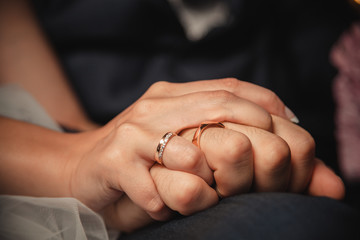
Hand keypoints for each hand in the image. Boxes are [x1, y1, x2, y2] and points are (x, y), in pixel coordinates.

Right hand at [102, 115, 343, 231]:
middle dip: (251, 133)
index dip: (264, 103)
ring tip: (208, 195)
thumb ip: (209, 127)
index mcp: (172, 96)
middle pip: (217, 107)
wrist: (80, 166)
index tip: (289, 124)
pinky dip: (170, 204)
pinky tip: (166, 210)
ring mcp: (134, 132)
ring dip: (207, 179)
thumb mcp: (175, 132)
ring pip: (190, 152)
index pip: (228, 87)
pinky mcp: (115, 162)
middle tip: (269, 163)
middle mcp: (155, 107)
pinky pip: (156, 188)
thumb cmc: (137, 155)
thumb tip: (262, 137)